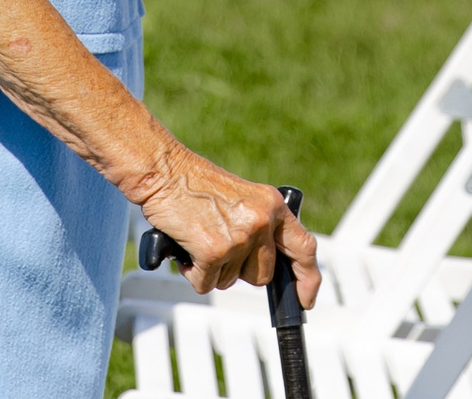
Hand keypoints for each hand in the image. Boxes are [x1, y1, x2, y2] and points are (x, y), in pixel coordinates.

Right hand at [130, 145, 323, 305]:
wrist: (164, 172)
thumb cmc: (195, 186)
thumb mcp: (243, 198)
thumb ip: (260, 226)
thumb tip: (266, 262)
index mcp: (272, 205)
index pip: (303, 247)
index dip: (308, 279)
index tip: (305, 299)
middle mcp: (261, 221)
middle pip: (261, 276)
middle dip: (239, 271)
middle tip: (219, 247)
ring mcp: (239, 237)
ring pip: (230, 281)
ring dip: (213, 270)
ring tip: (200, 240)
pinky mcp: (214, 251)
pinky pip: (206, 284)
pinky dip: (194, 274)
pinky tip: (187, 249)